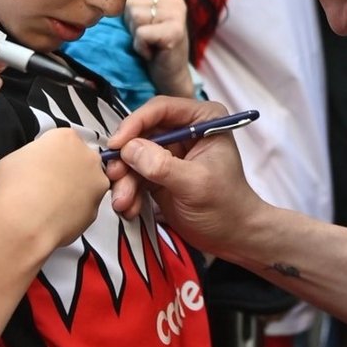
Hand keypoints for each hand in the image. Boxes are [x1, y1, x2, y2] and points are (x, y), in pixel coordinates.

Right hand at [0, 127, 110, 254]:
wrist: (23, 224)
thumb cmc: (12, 188)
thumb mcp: (13, 159)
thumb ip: (32, 156)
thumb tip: (34, 165)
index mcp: (66, 138)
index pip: (62, 141)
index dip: (50, 155)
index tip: (41, 166)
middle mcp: (87, 156)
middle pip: (80, 160)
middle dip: (67, 171)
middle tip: (47, 185)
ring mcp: (96, 183)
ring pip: (88, 184)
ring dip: (75, 191)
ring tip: (51, 204)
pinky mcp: (97, 208)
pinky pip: (87, 206)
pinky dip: (76, 211)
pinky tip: (57, 218)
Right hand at [104, 97, 268, 252]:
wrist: (232, 237)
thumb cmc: (225, 206)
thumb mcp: (195, 184)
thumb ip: (163, 166)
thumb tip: (129, 149)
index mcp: (202, 119)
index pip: (161, 109)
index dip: (135, 124)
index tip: (116, 145)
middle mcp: (184, 130)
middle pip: (142, 133)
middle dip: (126, 159)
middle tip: (114, 178)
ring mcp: (170, 152)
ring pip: (134, 157)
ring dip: (124, 180)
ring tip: (123, 204)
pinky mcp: (159, 174)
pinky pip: (134, 176)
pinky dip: (129, 192)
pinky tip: (130, 209)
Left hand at [123, 0, 192, 96]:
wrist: (170, 78)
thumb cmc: (151, 49)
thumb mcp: (142, 20)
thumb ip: (131, 3)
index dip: (126, 15)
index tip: (143, 30)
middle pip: (130, 3)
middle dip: (131, 25)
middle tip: (147, 40)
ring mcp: (177, 14)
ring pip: (135, 16)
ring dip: (136, 36)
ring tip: (150, 45)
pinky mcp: (176, 31)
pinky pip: (141, 33)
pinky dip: (141, 47)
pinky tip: (152, 53)